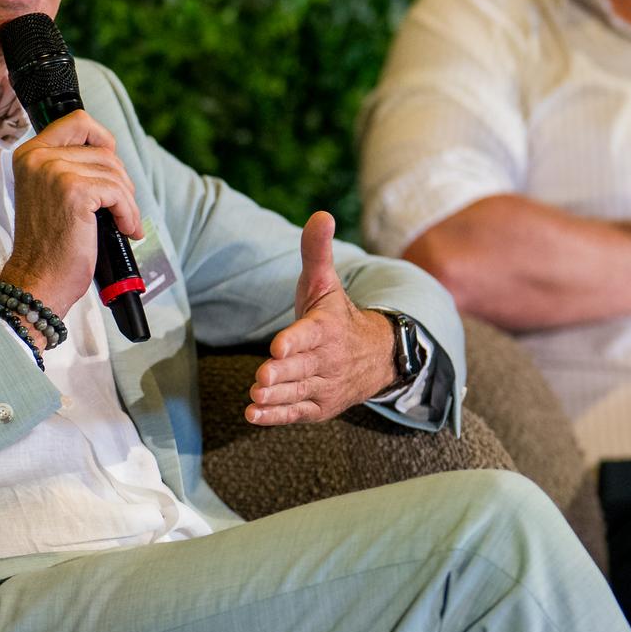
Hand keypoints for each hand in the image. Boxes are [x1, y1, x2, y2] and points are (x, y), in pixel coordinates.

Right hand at [0, 110, 141, 316]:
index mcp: (30, 154)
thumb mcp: (49, 193)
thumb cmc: (47, 245)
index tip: (111, 164)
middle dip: (120, 180)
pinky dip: (128, 213)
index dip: (103, 138)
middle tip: (118, 208)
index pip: (77, 121)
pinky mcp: (75, 192)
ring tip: (123, 224)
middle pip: (103, 150)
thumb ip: (68, 167)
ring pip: (114, 172)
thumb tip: (110, 155)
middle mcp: (39, 157)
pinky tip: (125, 230)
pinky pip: (118, 193)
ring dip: (127, 201)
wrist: (37, 280)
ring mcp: (55, 172)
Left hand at [246, 212, 395, 425]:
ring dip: (276, 397)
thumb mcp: (326, 283)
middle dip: (282, 374)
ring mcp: (324, 385)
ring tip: (256, 397)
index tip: (278, 347)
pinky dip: (276, 417)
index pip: (310, 334)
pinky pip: (297, 413)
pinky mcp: (318, 406)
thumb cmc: (338, 315)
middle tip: (262, 378)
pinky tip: (254, 415)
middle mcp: (328, 359)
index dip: (295, 341)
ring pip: (298, 392)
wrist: (376, 357)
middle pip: (302, 368)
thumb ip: (316, 251)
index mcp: (327, 328)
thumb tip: (321, 214)